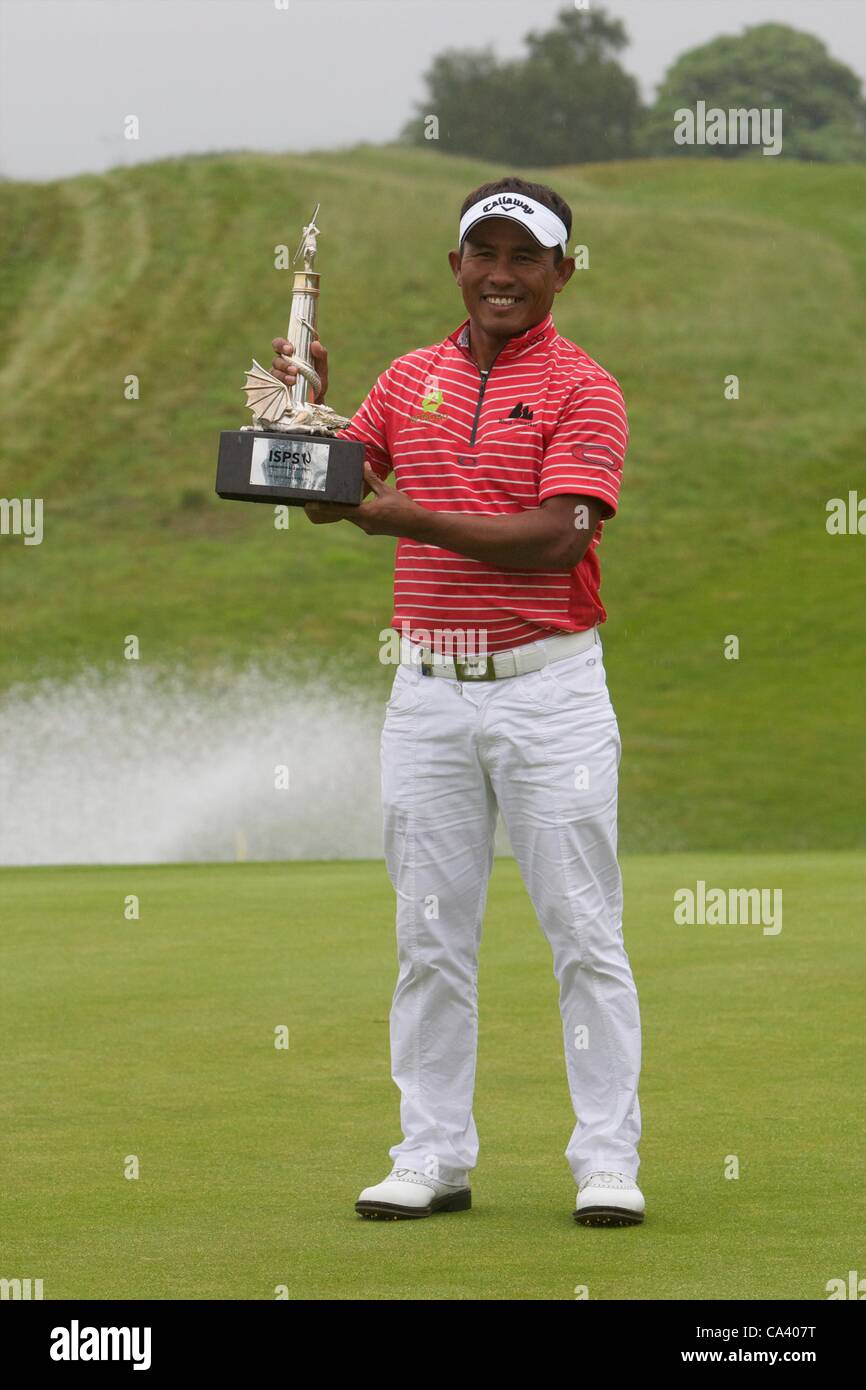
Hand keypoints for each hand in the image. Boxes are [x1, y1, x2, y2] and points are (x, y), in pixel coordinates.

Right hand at [270, 334, 328, 402]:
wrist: (317, 400)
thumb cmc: (318, 380)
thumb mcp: (322, 368)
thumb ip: (321, 355)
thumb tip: (315, 344)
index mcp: (290, 354)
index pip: (279, 345)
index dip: (281, 344)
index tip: (290, 349)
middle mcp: (282, 363)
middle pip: (275, 358)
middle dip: (283, 362)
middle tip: (294, 369)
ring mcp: (278, 375)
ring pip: (274, 371)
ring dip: (284, 374)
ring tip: (294, 379)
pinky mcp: (277, 387)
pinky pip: (274, 383)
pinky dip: (282, 383)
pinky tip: (290, 385)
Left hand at [304, 464, 422, 535]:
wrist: (417, 525)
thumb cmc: (404, 507)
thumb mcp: (387, 491)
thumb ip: (373, 479)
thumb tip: (364, 465)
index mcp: (366, 513)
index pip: (340, 510)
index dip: (324, 507)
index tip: (311, 505)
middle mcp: (364, 523)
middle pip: (342, 514)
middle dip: (331, 508)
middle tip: (316, 501)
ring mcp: (368, 528)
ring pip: (350, 517)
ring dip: (343, 510)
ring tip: (333, 501)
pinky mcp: (373, 529)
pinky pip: (359, 520)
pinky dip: (354, 513)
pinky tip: (353, 506)